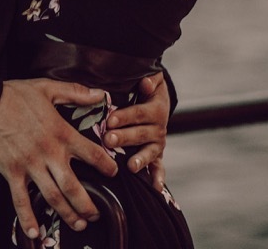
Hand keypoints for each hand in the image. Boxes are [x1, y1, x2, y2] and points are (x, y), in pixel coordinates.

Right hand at [0, 79, 117, 239]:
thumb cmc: (13, 95)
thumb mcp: (47, 88)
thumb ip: (75, 92)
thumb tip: (99, 95)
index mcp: (61, 133)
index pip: (92, 154)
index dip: (106, 166)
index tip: (113, 173)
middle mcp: (49, 153)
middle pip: (74, 186)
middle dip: (88, 205)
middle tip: (95, 214)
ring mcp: (30, 165)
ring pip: (53, 197)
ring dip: (67, 214)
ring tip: (78, 224)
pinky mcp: (11, 172)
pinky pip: (21, 200)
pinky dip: (28, 219)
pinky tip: (35, 233)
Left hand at [102, 72, 168, 190]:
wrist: (158, 98)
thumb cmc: (145, 87)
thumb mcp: (149, 78)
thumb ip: (148, 79)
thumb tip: (144, 82)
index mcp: (156, 108)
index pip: (139, 113)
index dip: (125, 116)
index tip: (110, 119)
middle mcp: (159, 126)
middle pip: (141, 133)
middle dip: (124, 138)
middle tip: (108, 139)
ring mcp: (157, 142)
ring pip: (149, 151)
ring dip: (140, 159)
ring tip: (130, 166)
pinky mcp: (157, 154)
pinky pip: (159, 167)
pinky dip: (158, 177)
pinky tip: (155, 188)